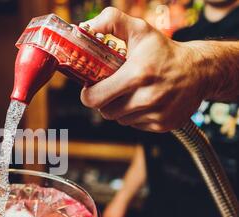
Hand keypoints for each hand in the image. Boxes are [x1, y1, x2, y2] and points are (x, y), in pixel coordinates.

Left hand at [80, 7, 207, 131]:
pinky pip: (135, 125)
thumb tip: (85, 28)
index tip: (92, 87)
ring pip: (120, 119)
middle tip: (112, 88)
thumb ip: (111, 22)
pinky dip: (135, 115)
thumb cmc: (164, 50)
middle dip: (104, 101)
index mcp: (137, 74)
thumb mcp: (139, 30)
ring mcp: (156, 113)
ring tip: (131, 92)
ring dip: (120, 108)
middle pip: (106, 111)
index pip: (95, 98)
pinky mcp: (163, 124)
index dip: (89, 94)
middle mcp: (147, 98)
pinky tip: (144, 101)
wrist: (200, 70)